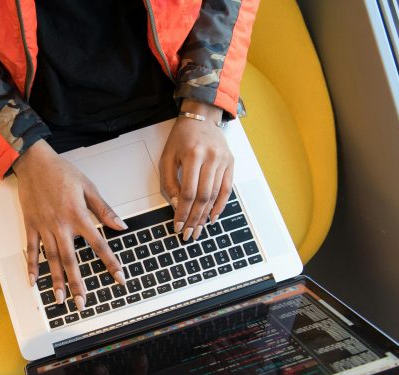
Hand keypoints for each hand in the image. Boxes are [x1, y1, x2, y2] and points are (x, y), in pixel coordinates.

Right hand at [13, 140, 126, 309]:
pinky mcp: (31, 225)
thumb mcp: (88, 187)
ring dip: (56, 281)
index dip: (110, 262)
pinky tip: (34, 282)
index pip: (99, 244)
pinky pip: (31, 250)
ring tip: (60, 299)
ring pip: (52, 259)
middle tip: (83, 303)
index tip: (119, 277)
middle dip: (77, 283)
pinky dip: (32, 266)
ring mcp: (44, 227)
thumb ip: (104, 209)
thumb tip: (120, 226)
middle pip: (71, 260)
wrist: (34, 162)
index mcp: (78, 215)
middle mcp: (61, 225)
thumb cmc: (61, 172)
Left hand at [160, 101, 233, 240]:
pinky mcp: (231, 163)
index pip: (188, 192)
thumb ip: (169, 182)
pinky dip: (220, 205)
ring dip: (206, 215)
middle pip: (203, 197)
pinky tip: (213, 217)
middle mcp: (211, 158)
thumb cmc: (181, 138)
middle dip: (195, 218)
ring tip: (199, 229)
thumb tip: (176, 205)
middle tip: (189, 234)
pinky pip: (227, 189)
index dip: (183, 212)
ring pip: (215, 195)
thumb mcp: (167, 158)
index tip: (178, 225)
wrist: (202, 117)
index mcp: (193, 155)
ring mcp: (224, 161)